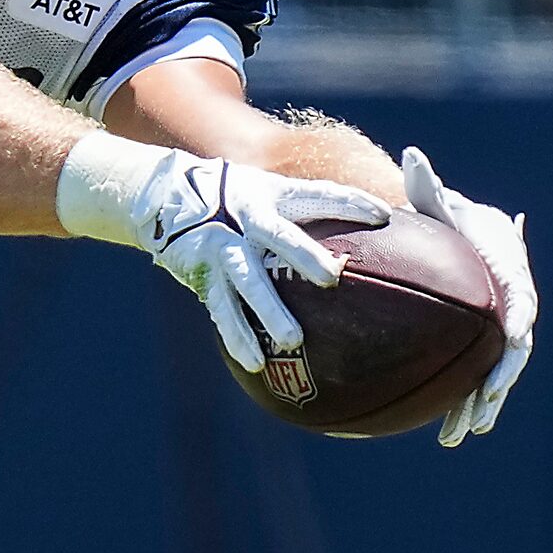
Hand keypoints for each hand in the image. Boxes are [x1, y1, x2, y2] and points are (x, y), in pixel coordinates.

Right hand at [132, 154, 389, 372]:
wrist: (167, 195)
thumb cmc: (238, 197)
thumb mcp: (270, 191)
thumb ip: (310, 208)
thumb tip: (378, 229)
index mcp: (273, 195)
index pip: (318, 195)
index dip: (350, 203)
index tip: (385, 216)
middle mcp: (246, 218)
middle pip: (280, 238)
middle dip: (304, 257)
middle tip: (331, 279)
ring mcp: (221, 247)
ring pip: (248, 282)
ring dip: (269, 311)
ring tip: (294, 341)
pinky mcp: (202, 274)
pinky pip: (222, 309)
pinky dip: (237, 336)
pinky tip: (255, 362)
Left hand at [402, 146, 534, 444]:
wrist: (455, 240)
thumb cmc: (446, 218)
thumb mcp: (438, 202)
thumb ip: (428, 186)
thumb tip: (412, 155)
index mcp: (507, 278)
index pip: (521, 304)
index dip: (517, 326)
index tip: (509, 344)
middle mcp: (510, 310)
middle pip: (512, 353)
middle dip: (498, 383)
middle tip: (479, 407)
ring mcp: (495, 334)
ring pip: (494, 376)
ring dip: (478, 407)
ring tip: (455, 435)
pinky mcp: (476, 350)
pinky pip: (472, 381)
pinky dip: (461, 406)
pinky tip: (443, 432)